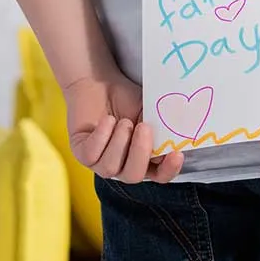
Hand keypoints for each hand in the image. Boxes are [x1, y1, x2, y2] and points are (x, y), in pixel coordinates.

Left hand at [65, 73, 183, 183]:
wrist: (101, 84)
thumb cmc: (128, 100)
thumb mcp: (151, 113)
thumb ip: (163, 128)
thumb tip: (177, 139)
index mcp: (144, 159)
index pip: (160, 176)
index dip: (169, 170)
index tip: (176, 153)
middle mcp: (122, 166)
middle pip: (133, 176)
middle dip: (140, 152)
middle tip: (144, 127)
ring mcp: (100, 163)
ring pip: (110, 168)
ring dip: (120, 141)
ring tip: (123, 120)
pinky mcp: (82, 154)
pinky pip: (91, 155)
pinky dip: (102, 136)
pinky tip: (108, 119)